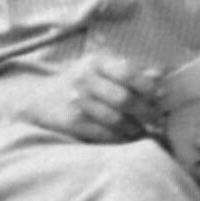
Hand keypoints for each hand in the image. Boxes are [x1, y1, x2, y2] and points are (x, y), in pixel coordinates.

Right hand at [20, 57, 159, 144]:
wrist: (38, 98)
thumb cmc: (79, 81)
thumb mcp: (101, 67)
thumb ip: (130, 70)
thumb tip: (161, 74)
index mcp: (96, 62)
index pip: (128, 72)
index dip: (149, 87)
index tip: (161, 96)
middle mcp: (85, 80)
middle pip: (124, 99)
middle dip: (147, 112)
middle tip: (158, 119)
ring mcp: (77, 102)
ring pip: (116, 120)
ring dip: (136, 128)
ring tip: (144, 130)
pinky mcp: (72, 122)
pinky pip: (104, 134)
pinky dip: (121, 138)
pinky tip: (128, 137)